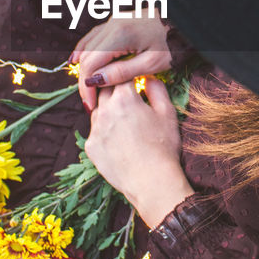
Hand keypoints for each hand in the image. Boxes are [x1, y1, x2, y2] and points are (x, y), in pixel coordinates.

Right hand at [69, 13, 170, 111]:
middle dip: (85, 80)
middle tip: (89, 101)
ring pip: (87, 46)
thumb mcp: (152, 63)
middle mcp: (111, 24)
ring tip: (88, 89)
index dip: (86, 86)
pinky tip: (79, 62)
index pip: (91, 63)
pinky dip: (86, 52)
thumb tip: (96, 81)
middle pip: (86, 56)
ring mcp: (112, 20)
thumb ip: (122, 72)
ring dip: (84, 68)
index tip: (91, 105)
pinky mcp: (115, 21)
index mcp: (120, 34)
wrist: (182, 21)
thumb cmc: (171, 45)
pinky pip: (93, 37)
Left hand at [85, 78, 194, 227]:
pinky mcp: (90, 146)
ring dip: (108, 110)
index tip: (135, 83)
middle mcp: (105, 110)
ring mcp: (95, 129)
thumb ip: (157, 89)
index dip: (130, 79)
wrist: (151, 181)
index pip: (121, 77)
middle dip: (115, 91)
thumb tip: (147, 78)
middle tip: (129, 100)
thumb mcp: (168, 113)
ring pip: (97, 110)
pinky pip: (95, 131)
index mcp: (124, 98)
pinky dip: (104, 131)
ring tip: (124, 122)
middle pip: (105, 90)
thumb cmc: (163, 147)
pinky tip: (118, 140)